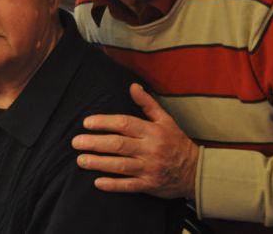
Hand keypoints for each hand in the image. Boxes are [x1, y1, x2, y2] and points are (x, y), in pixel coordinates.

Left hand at [72, 83, 198, 199]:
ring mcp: (149, 168)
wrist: (196, 171)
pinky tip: (98, 182)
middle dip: (95, 143)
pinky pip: (129, 185)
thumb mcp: (165, 119)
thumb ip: (147, 103)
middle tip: (76, 142)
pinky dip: (113, 185)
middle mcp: (149, 149)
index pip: (124, 123)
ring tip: (81, 160)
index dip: (104, 122)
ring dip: (99, 163)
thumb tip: (132, 86)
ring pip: (120, 165)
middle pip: (118, 144)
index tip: (87, 123)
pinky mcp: (149, 185)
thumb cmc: (176, 141)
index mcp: (151, 131)